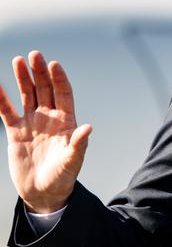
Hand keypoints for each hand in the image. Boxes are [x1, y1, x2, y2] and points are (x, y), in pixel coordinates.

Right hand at [0, 51, 91, 212]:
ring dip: (24, 78)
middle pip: (45, 89)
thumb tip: (88, 128)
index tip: (54, 64)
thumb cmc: (63, 176)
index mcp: (66, 120)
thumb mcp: (73, 161)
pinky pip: (6, 111)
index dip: (59, 79)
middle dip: (40, 72)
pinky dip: (1, 99)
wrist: (44, 192)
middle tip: (35, 54)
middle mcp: (50, 117)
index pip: (63, 93)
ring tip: (18, 60)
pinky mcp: (16, 131)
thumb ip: (78, 144)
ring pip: (28, 95)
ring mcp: (33, 122)